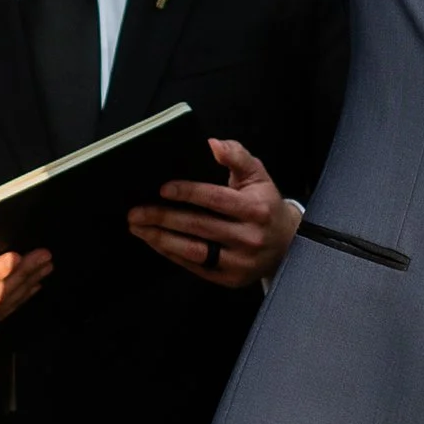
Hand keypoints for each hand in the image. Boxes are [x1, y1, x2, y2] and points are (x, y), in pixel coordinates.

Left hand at [129, 138, 302, 289]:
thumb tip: (213, 144)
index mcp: (256, 209)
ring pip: (194, 251)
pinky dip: (172, 254)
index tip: (162, 189)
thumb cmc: (265, 204)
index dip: (188, 193)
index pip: (216, 199)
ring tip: (139, 228)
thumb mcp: (257, 174)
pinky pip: (195, 267)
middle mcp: (249, 237)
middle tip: (136, 212)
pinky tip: (156, 242)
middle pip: (199, 226)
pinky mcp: (230, 279)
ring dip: (162, 239)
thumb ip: (236, 155)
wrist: (286, 243)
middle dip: (163, 218)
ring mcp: (240, 262)